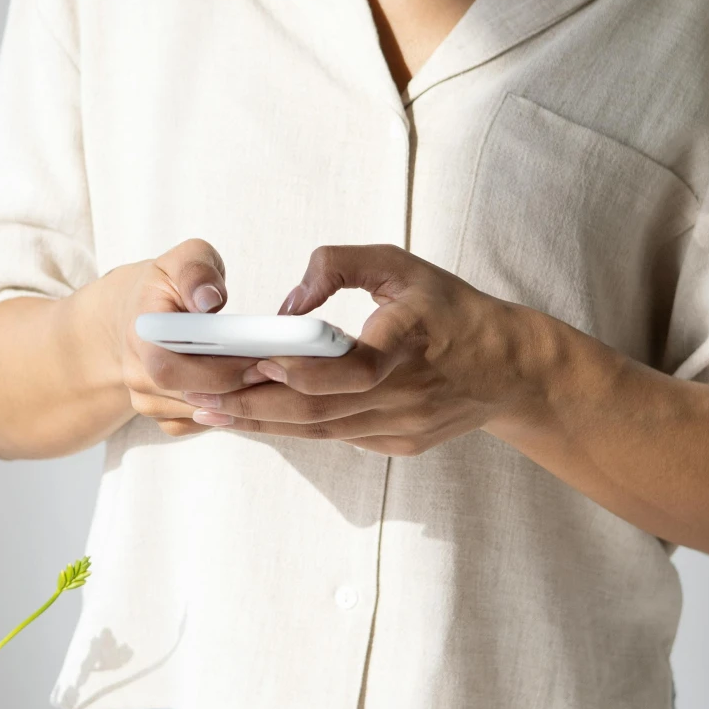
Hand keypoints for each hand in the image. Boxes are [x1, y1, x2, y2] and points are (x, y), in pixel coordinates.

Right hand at [115, 238, 266, 437]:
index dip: (216, 370)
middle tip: (278, 370)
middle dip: (239, 386)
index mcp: (139, 331)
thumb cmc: (169, 285)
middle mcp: (136, 372)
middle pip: (189, 396)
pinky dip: (230, 410)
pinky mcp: (163, 415)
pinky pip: (201, 423)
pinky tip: (251, 389)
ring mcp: (146, 398)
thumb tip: (208, 300)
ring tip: (273, 377)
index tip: (259, 359)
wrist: (135, 313)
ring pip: (200, 413)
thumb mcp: (182, 260)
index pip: (170, 366)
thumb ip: (196, 272)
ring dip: (240, 400)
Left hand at [187, 245, 524, 453]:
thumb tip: (289, 302)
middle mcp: (406, 391)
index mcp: (411, 340)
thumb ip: (340, 265)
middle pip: (320, 410)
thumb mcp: (402, 264)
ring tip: (208, 411)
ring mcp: (403, 425)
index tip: (257, 362)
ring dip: (261, 422)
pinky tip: (252, 418)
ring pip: (321, 431)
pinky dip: (292, 429)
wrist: (509, 369)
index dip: (304, 370)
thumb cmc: (449, 308)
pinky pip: (335, 437)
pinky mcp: (399, 443)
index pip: (354, 367)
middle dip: (253, 405)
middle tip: (199, 396)